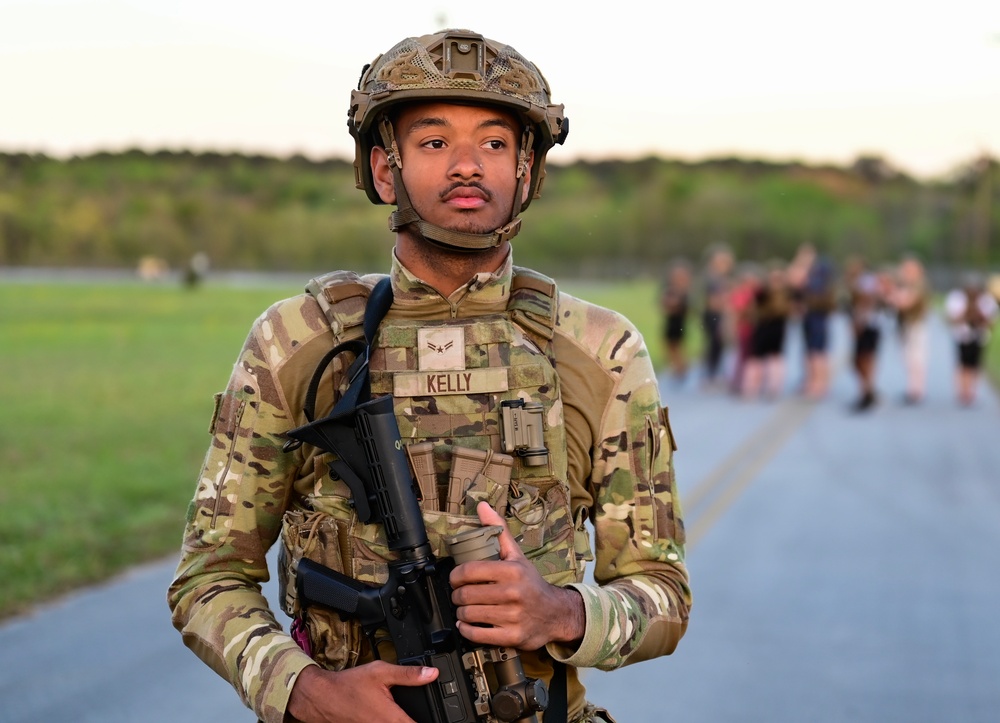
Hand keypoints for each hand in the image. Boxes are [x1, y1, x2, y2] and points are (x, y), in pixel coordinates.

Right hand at [287, 661, 437, 722]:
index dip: (434, 721)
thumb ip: (408, 674)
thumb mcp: (381, 672)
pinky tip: (395, 716)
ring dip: (406, 720)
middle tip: (432, 714)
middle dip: (420, 719)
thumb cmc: (349, 685)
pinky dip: (394, 722)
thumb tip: (432, 673)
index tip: (446, 717)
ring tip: (409, 712)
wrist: (322, 698)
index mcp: (392, 718)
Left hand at [449, 501, 584, 649]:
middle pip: (466, 594)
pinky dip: (467, 630)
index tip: (455, 579)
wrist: (556, 613)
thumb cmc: (531, 583)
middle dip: (457, 595)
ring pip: (469, 614)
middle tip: (459, 595)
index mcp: (512, 570)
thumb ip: (498, 531)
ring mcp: (513, 616)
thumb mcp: (516, 555)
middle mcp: (513, 593)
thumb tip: (482, 506)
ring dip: (461, 612)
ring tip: (464, 608)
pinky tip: (467, 624)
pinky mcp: (512, 636)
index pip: (469, 571)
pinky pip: (477, 634)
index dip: (455, 576)